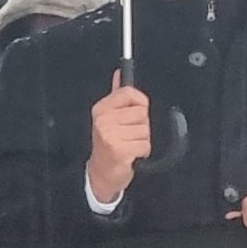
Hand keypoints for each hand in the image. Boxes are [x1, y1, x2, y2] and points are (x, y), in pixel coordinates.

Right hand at [85, 70, 150, 203]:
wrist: (101, 174)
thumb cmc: (109, 144)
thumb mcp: (110, 117)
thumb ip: (117, 94)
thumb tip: (120, 73)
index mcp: (101, 109)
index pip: (129, 93)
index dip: (140, 103)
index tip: (136, 113)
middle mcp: (103, 120)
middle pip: (142, 112)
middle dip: (141, 125)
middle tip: (128, 135)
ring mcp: (110, 135)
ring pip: (145, 130)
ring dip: (142, 140)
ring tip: (128, 145)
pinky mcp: (119, 150)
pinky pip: (145, 145)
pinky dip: (142, 152)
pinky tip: (131, 155)